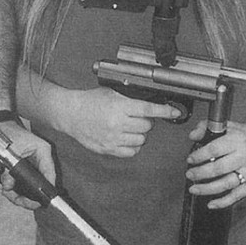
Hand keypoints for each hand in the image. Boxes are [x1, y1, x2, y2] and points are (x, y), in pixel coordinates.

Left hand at [0, 121, 54, 210]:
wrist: (1, 125)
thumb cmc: (8, 131)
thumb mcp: (9, 152)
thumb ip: (8, 171)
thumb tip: (8, 186)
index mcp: (44, 152)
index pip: (50, 176)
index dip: (45, 192)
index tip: (36, 201)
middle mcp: (43, 160)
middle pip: (41, 186)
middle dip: (27, 196)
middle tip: (15, 199)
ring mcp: (36, 165)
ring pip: (33, 187)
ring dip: (20, 194)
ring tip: (8, 193)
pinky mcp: (28, 168)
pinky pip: (26, 183)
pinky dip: (17, 188)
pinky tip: (8, 188)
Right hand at [57, 87, 180, 156]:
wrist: (71, 114)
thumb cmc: (90, 102)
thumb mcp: (112, 93)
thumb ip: (130, 99)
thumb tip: (152, 104)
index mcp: (119, 107)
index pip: (148, 110)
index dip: (165, 111)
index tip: (174, 112)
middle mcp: (117, 123)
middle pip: (147, 126)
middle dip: (146, 121)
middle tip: (137, 117)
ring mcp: (113, 138)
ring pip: (141, 140)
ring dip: (139, 134)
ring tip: (129, 127)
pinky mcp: (109, 149)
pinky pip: (132, 151)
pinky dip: (133, 145)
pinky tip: (125, 137)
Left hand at [185, 119, 245, 207]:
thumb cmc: (243, 134)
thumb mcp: (225, 125)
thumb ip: (205, 127)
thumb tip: (192, 136)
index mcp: (237, 140)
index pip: (215, 149)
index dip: (200, 156)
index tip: (190, 160)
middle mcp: (245, 155)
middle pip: (220, 168)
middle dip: (201, 173)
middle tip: (189, 175)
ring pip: (228, 183)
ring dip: (208, 189)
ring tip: (194, 189)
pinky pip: (239, 195)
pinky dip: (224, 201)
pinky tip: (211, 204)